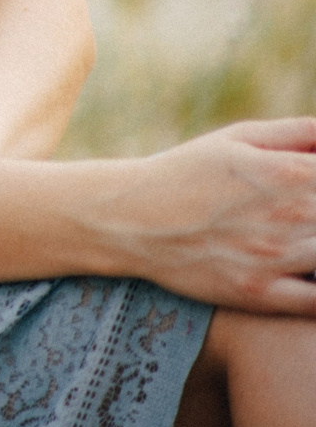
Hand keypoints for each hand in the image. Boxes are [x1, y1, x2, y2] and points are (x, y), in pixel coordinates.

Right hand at [113, 118, 315, 313]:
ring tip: (297, 239)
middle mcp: (290, 215)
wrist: (129, 216)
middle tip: (297, 217)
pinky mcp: (259, 293)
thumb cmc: (185, 173)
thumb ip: (299, 134)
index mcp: (289, 173)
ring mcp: (275, 257)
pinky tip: (305, 275)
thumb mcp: (237, 138)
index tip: (309, 193)